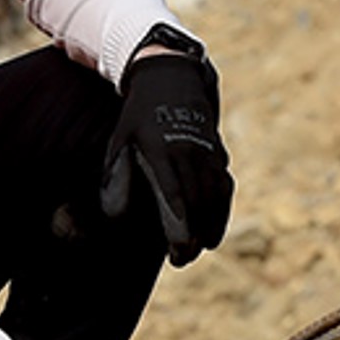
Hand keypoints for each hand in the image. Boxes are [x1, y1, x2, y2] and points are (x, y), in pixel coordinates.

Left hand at [100, 37, 231, 265]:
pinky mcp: (218, 153)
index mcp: (161, 148)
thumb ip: (116, 177)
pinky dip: (222, 210)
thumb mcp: (119, 139)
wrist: (171, 79)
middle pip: (197, 199)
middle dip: (192, 233)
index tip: (177, 247)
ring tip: (201, 248)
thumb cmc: (138, 116)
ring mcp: (207, 151)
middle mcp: (188, 150)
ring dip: (211, 225)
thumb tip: (114, 216)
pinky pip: (224, 186)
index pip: (174, 190)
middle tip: (182, 260)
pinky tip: (214, 231)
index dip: (178, 221)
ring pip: (215, 195)